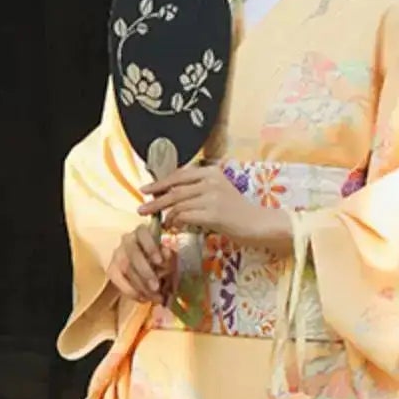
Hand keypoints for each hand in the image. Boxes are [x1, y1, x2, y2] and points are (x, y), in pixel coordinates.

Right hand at [106, 222, 173, 303]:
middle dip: (145, 272)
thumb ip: (168, 256)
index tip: (160, 262)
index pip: (143, 233)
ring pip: (126, 268)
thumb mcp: (166, 256)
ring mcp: (117, 254)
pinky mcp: (111, 269)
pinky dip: (131, 292)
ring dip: (140, 285)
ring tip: (154, 297)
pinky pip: (118, 281)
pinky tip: (142, 299)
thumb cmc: (158, 258)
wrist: (144, 267)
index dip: (151, 247)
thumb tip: (167, 254)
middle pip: (133, 254)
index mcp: (141, 232)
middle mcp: (127, 240)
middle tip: (156, 287)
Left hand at [139, 162, 289, 246]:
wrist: (257, 223)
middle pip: (175, 190)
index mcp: (211, 172)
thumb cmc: (236, 211)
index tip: (146, 189)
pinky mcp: (213, 213)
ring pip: (178, 204)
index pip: (179, 175)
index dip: (160, 183)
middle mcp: (211, 180)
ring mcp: (212, 196)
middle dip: (155, 199)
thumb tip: (169, 194)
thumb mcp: (217, 192)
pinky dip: (175, 222)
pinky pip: (185, 216)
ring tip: (158, 220)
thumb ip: (197, 189)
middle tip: (141, 207)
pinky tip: (172, 226)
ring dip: (164, 214)